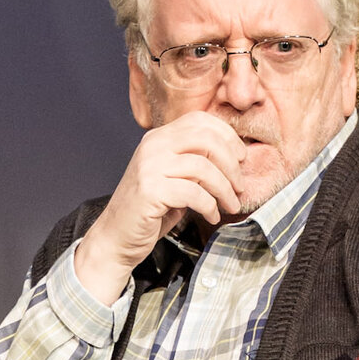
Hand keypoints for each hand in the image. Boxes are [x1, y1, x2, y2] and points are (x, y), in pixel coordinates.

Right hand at [73, 113, 246, 303]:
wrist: (117, 238)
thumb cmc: (149, 211)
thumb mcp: (173, 178)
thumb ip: (194, 163)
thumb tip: (232, 158)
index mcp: (159, 138)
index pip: (200, 121)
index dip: (227, 136)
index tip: (241, 157)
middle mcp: (153, 147)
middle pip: (206, 140)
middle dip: (231, 164)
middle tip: (240, 186)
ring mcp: (150, 167)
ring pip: (203, 167)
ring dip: (224, 189)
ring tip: (231, 205)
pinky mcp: (151, 191)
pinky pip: (193, 193)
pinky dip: (209, 206)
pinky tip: (212, 215)